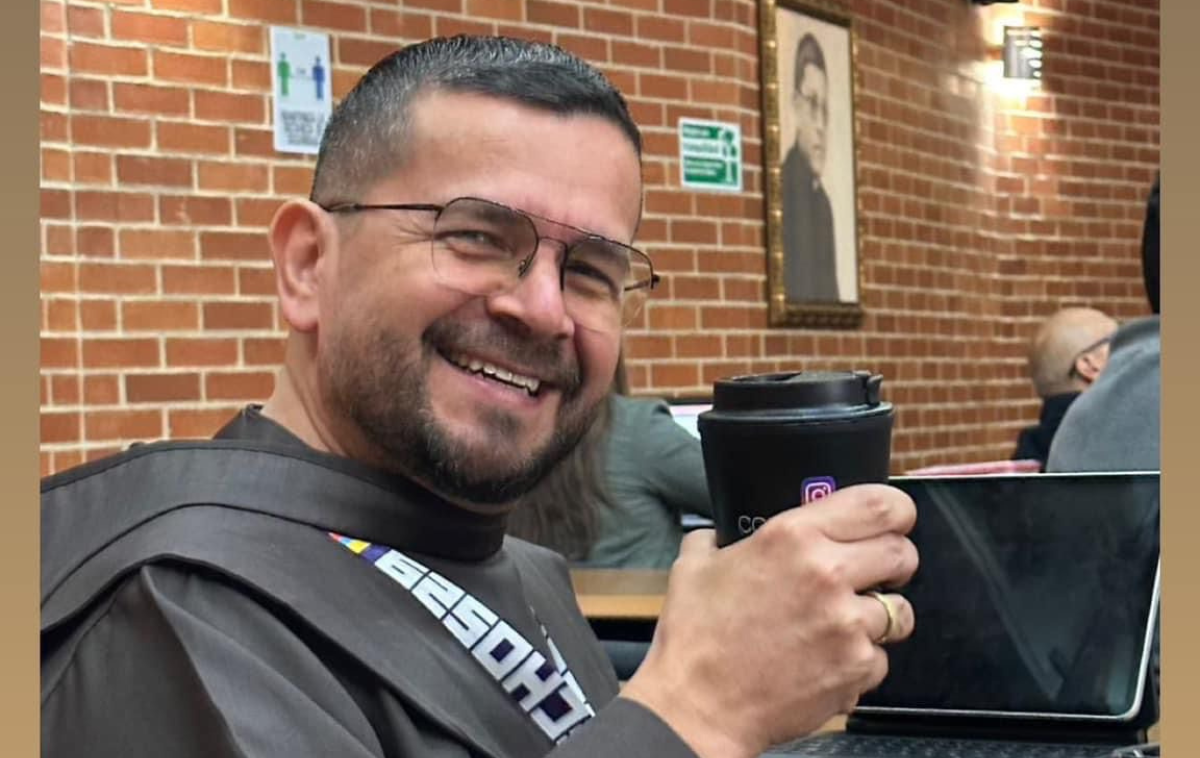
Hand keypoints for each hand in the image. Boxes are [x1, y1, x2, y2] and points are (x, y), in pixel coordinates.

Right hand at [620, 484, 917, 757]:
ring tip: (843, 625)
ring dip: (879, 616)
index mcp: (792, 536)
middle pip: (902, 553)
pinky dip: (861, 660)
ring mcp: (846, 624)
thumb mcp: (694, 566)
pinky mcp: (856, 667)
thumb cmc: (695, 639)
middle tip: (871, 574)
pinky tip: (827, 660)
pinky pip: (881, 657)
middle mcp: (826, 574)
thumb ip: (717, 538)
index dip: (897, 511)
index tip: (895, 520)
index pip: (879, 505)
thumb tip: (720, 533)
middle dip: (892, 563)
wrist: (697, 706)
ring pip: (900, 610)